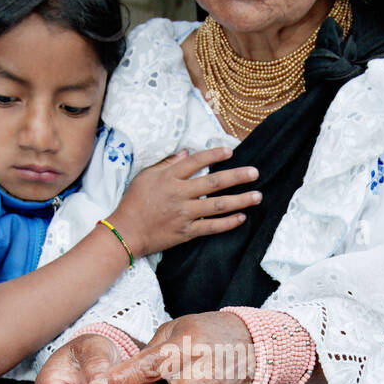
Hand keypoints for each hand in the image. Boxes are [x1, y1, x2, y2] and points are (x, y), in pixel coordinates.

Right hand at [110, 147, 261, 256]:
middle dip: (237, 177)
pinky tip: (241, 218)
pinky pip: (211, 227)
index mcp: (169, 178)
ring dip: (240, 200)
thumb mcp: (145, 176)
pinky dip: (227, 223)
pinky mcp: (186, 232)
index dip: (214, 155)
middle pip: (213, 183)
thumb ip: (167, 164)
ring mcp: (184, 214)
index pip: (195, 162)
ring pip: (217, 206)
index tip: (230, 152)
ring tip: (257, 196)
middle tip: (255, 173)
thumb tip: (186, 152)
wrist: (126, 232)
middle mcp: (179, 194)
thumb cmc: (133, 202)